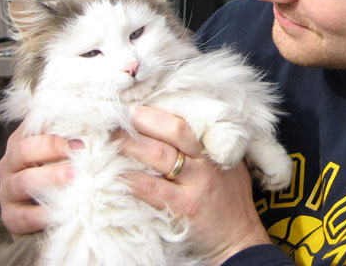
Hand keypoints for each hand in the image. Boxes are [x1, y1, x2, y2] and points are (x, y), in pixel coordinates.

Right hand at [0, 120, 75, 237]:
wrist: (50, 216)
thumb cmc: (64, 176)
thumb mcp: (67, 152)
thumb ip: (75, 135)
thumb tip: (102, 118)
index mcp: (22, 141)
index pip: (33, 125)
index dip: (56, 124)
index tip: (81, 130)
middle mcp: (10, 164)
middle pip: (24, 150)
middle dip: (52, 149)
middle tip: (80, 152)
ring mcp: (7, 191)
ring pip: (23, 182)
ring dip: (51, 178)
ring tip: (75, 177)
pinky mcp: (11, 218)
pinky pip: (24, 216)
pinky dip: (44, 214)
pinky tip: (63, 210)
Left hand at [118, 106, 270, 264]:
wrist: (239, 239)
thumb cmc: (232, 202)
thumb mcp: (228, 165)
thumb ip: (206, 147)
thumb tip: (173, 129)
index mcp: (213, 148)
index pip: (183, 121)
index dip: (156, 112)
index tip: (133, 107)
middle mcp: (204, 162)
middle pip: (171, 131)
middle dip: (140, 121)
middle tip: (114, 117)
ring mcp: (194, 184)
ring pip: (158, 155)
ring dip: (128, 145)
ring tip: (106, 141)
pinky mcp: (183, 207)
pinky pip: (150, 188)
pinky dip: (129, 179)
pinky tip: (112, 173)